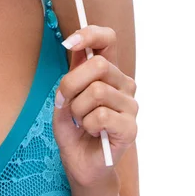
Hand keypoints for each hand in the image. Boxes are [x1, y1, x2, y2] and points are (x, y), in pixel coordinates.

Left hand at [53, 25, 137, 187]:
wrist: (79, 161)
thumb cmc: (73, 126)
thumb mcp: (65, 93)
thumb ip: (72, 69)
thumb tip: (74, 43)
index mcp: (108, 70)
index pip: (108, 38)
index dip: (89, 34)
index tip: (69, 42)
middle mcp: (123, 82)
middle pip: (98, 65)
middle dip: (71, 83)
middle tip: (64, 101)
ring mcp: (130, 105)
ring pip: (97, 91)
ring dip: (78, 108)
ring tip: (80, 120)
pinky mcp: (131, 127)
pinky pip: (101, 115)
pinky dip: (87, 124)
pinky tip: (91, 131)